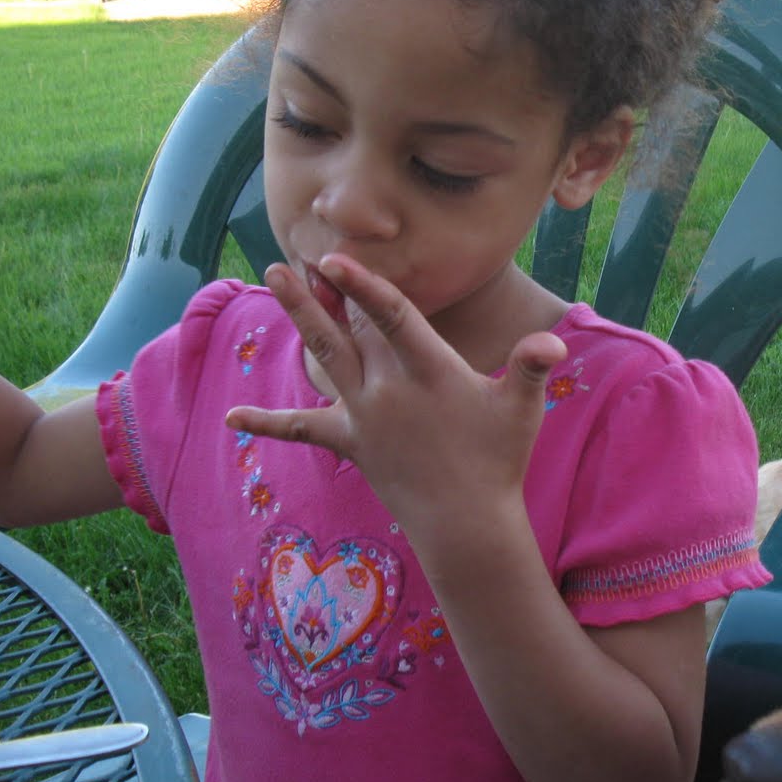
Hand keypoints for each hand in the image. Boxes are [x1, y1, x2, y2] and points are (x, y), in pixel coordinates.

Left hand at [225, 255, 561, 541]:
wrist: (466, 524)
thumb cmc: (499, 462)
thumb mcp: (522, 411)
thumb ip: (532, 368)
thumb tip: (551, 343)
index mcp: (431, 372)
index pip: (393, 318)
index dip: (366, 286)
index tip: (339, 258)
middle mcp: (390, 389)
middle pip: (347, 330)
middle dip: (320, 292)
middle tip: (292, 257)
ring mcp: (365, 416)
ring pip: (325, 356)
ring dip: (299, 316)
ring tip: (275, 278)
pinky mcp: (351, 442)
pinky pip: (303, 428)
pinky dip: (268, 421)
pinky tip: (231, 415)